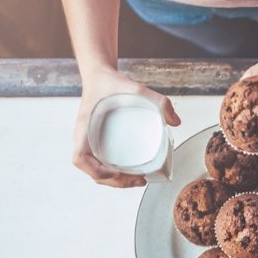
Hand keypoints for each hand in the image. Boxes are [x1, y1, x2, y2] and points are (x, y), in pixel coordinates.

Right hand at [72, 70, 180, 187]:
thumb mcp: (135, 87)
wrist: (100, 75)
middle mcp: (83, 138)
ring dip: (114, 181)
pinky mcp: (97, 141)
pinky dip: (113, 173)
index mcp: (84, 128)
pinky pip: (101, 163)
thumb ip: (158, 101)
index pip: (80, 159)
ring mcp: (89, 141)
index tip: (117, 173)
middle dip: (114, 182)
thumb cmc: (112, 83)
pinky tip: (130, 173)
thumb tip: (176, 122)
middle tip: (140, 180)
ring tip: (139, 180)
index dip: (97, 171)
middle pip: (92, 172)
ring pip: (96, 171)